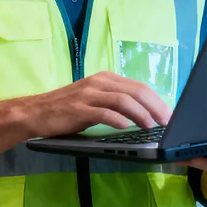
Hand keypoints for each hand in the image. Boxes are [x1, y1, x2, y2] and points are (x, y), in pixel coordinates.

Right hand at [19, 71, 171, 138]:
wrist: (35, 112)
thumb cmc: (67, 110)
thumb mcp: (94, 100)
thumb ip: (115, 102)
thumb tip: (145, 114)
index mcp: (106, 79)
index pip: (139, 87)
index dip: (158, 100)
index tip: (170, 115)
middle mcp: (99, 82)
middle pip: (136, 91)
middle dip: (156, 106)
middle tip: (168, 122)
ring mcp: (89, 94)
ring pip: (123, 100)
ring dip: (141, 114)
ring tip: (152, 126)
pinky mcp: (79, 109)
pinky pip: (104, 112)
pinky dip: (118, 119)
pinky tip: (127, 127)